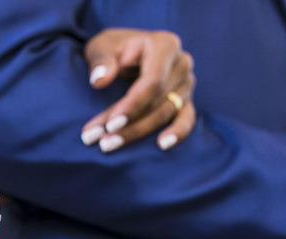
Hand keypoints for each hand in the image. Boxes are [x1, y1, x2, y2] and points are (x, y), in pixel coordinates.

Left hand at [81, 29, 196, 153]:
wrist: (127, 50)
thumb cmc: (113, 48)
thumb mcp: (101, 46)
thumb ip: (101, 60)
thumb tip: (99, 80)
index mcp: (166, 45)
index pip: (153, 82)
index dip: (132, 105)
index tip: (110, 124)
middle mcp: (181, 64)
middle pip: (157, 102)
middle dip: (128, 125)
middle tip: (101, 142)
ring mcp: (186, 83)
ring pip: (165, 114)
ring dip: (137, 133)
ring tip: (108, 145)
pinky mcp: (185, 100)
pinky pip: (186, 119)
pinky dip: (177, 133)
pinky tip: (162, 145)